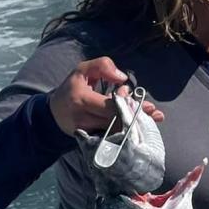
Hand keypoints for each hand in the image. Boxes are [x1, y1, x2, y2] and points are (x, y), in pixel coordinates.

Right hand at [48, 57, 164, 136]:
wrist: (55, 113)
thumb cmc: (72, 89)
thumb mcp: (83, 70)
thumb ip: (102, 66)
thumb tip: (123, 78)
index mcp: (81, 100)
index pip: (110, 106)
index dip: (125, 102)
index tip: (133, 96)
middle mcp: (84, 120)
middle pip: (117, 121)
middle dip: (136, 115)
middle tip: (151, 109)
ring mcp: (88, 134)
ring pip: (117, 132)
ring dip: (137, 125)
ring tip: (154, 117)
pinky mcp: (92, 143)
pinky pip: (114, 140)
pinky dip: (129, 134)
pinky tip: (143, 129)